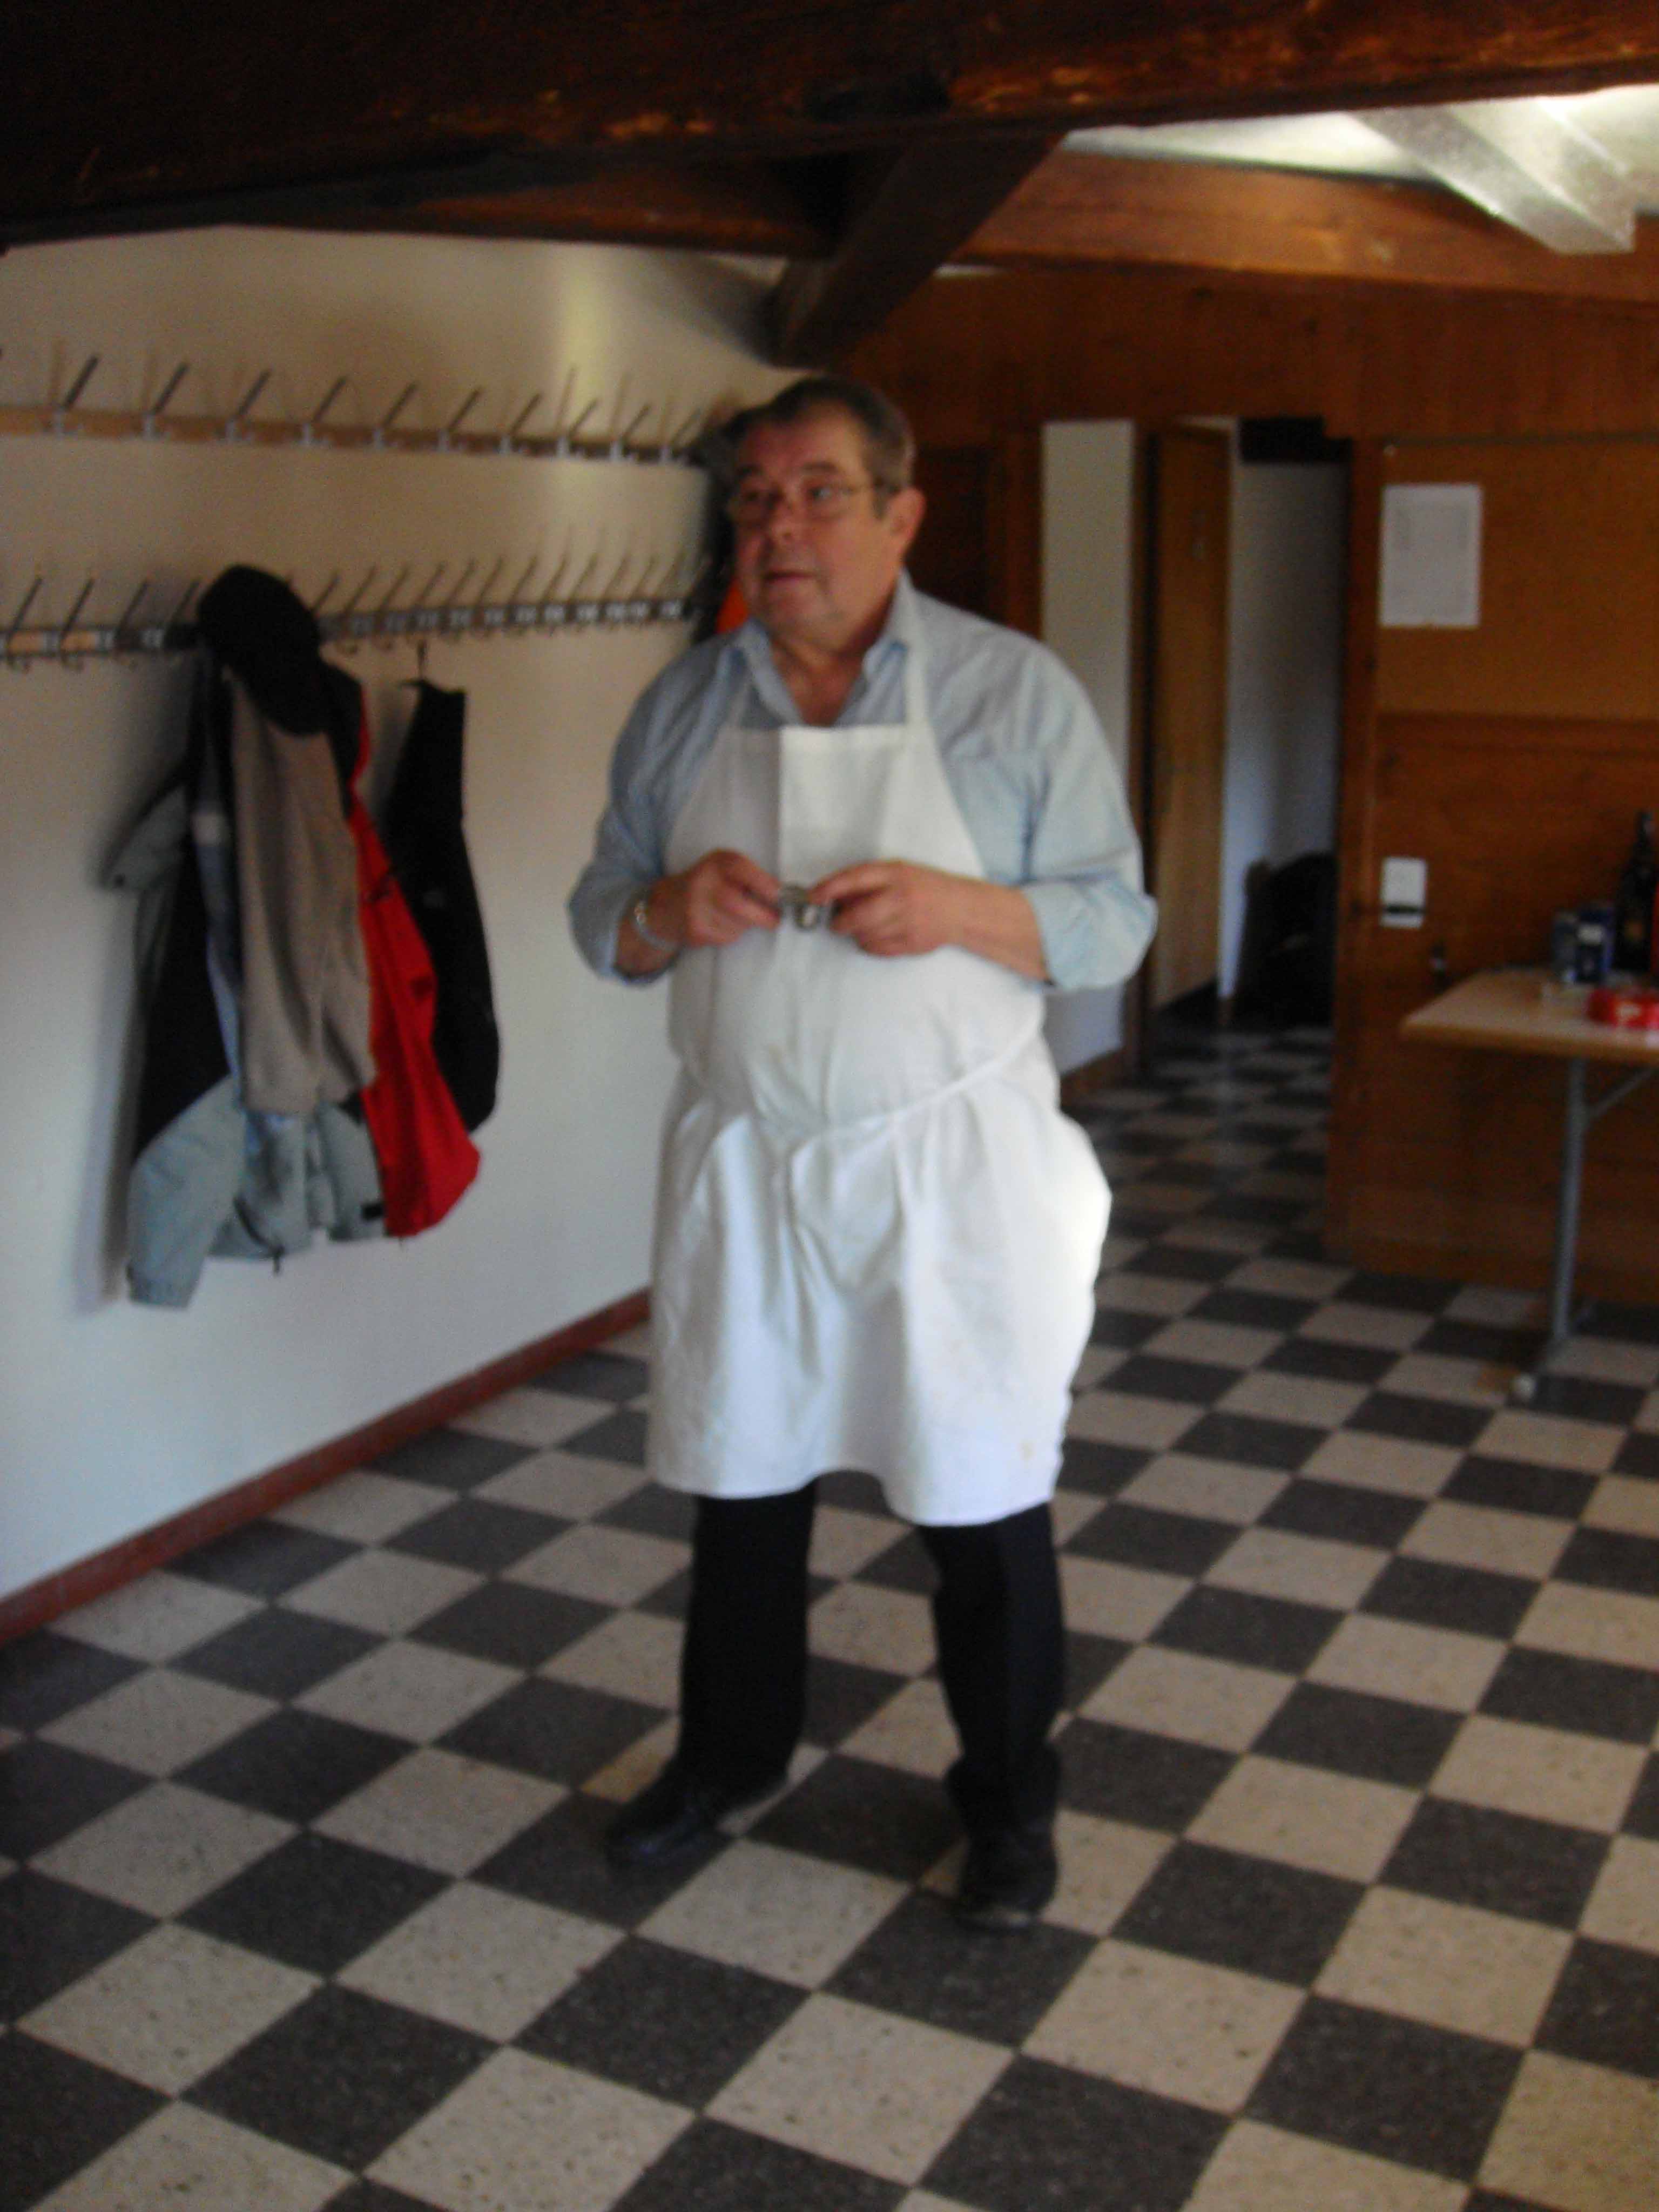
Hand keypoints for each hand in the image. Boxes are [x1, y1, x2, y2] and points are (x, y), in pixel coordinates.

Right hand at [656, 849, 781, 948]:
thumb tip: (783, 895)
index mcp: (714, 863)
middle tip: (775, 919)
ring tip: (738, 917)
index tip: (780, 895)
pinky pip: (726, 936)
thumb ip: (748, 875)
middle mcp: (702, 883)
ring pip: (736, 924)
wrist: (666, 905)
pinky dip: (733, 933)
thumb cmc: (706, 884)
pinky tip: (722, 924)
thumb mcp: (723, 868)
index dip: (764, 883)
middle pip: (736, 902)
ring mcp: (696, 908)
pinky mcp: (696, 929)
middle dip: (763, 914)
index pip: (739, 868)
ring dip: (747, 924)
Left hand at [808, 860, 1047, 978]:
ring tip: (864, 927)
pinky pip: (877, 949)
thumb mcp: (898, 872)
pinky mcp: (912, 943)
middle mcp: (901, 897)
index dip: (830, 888)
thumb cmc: (924, 887)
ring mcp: (908, 922)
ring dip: (856, 934)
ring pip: (865, 935)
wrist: (960, 908)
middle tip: (835, 924)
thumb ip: (869, 881)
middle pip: (858, 915)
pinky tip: (877, 936)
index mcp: (896, 873)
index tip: (813, 896)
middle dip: (840, 922)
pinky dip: (869, 945)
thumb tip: (833, 894)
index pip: (855, 878)